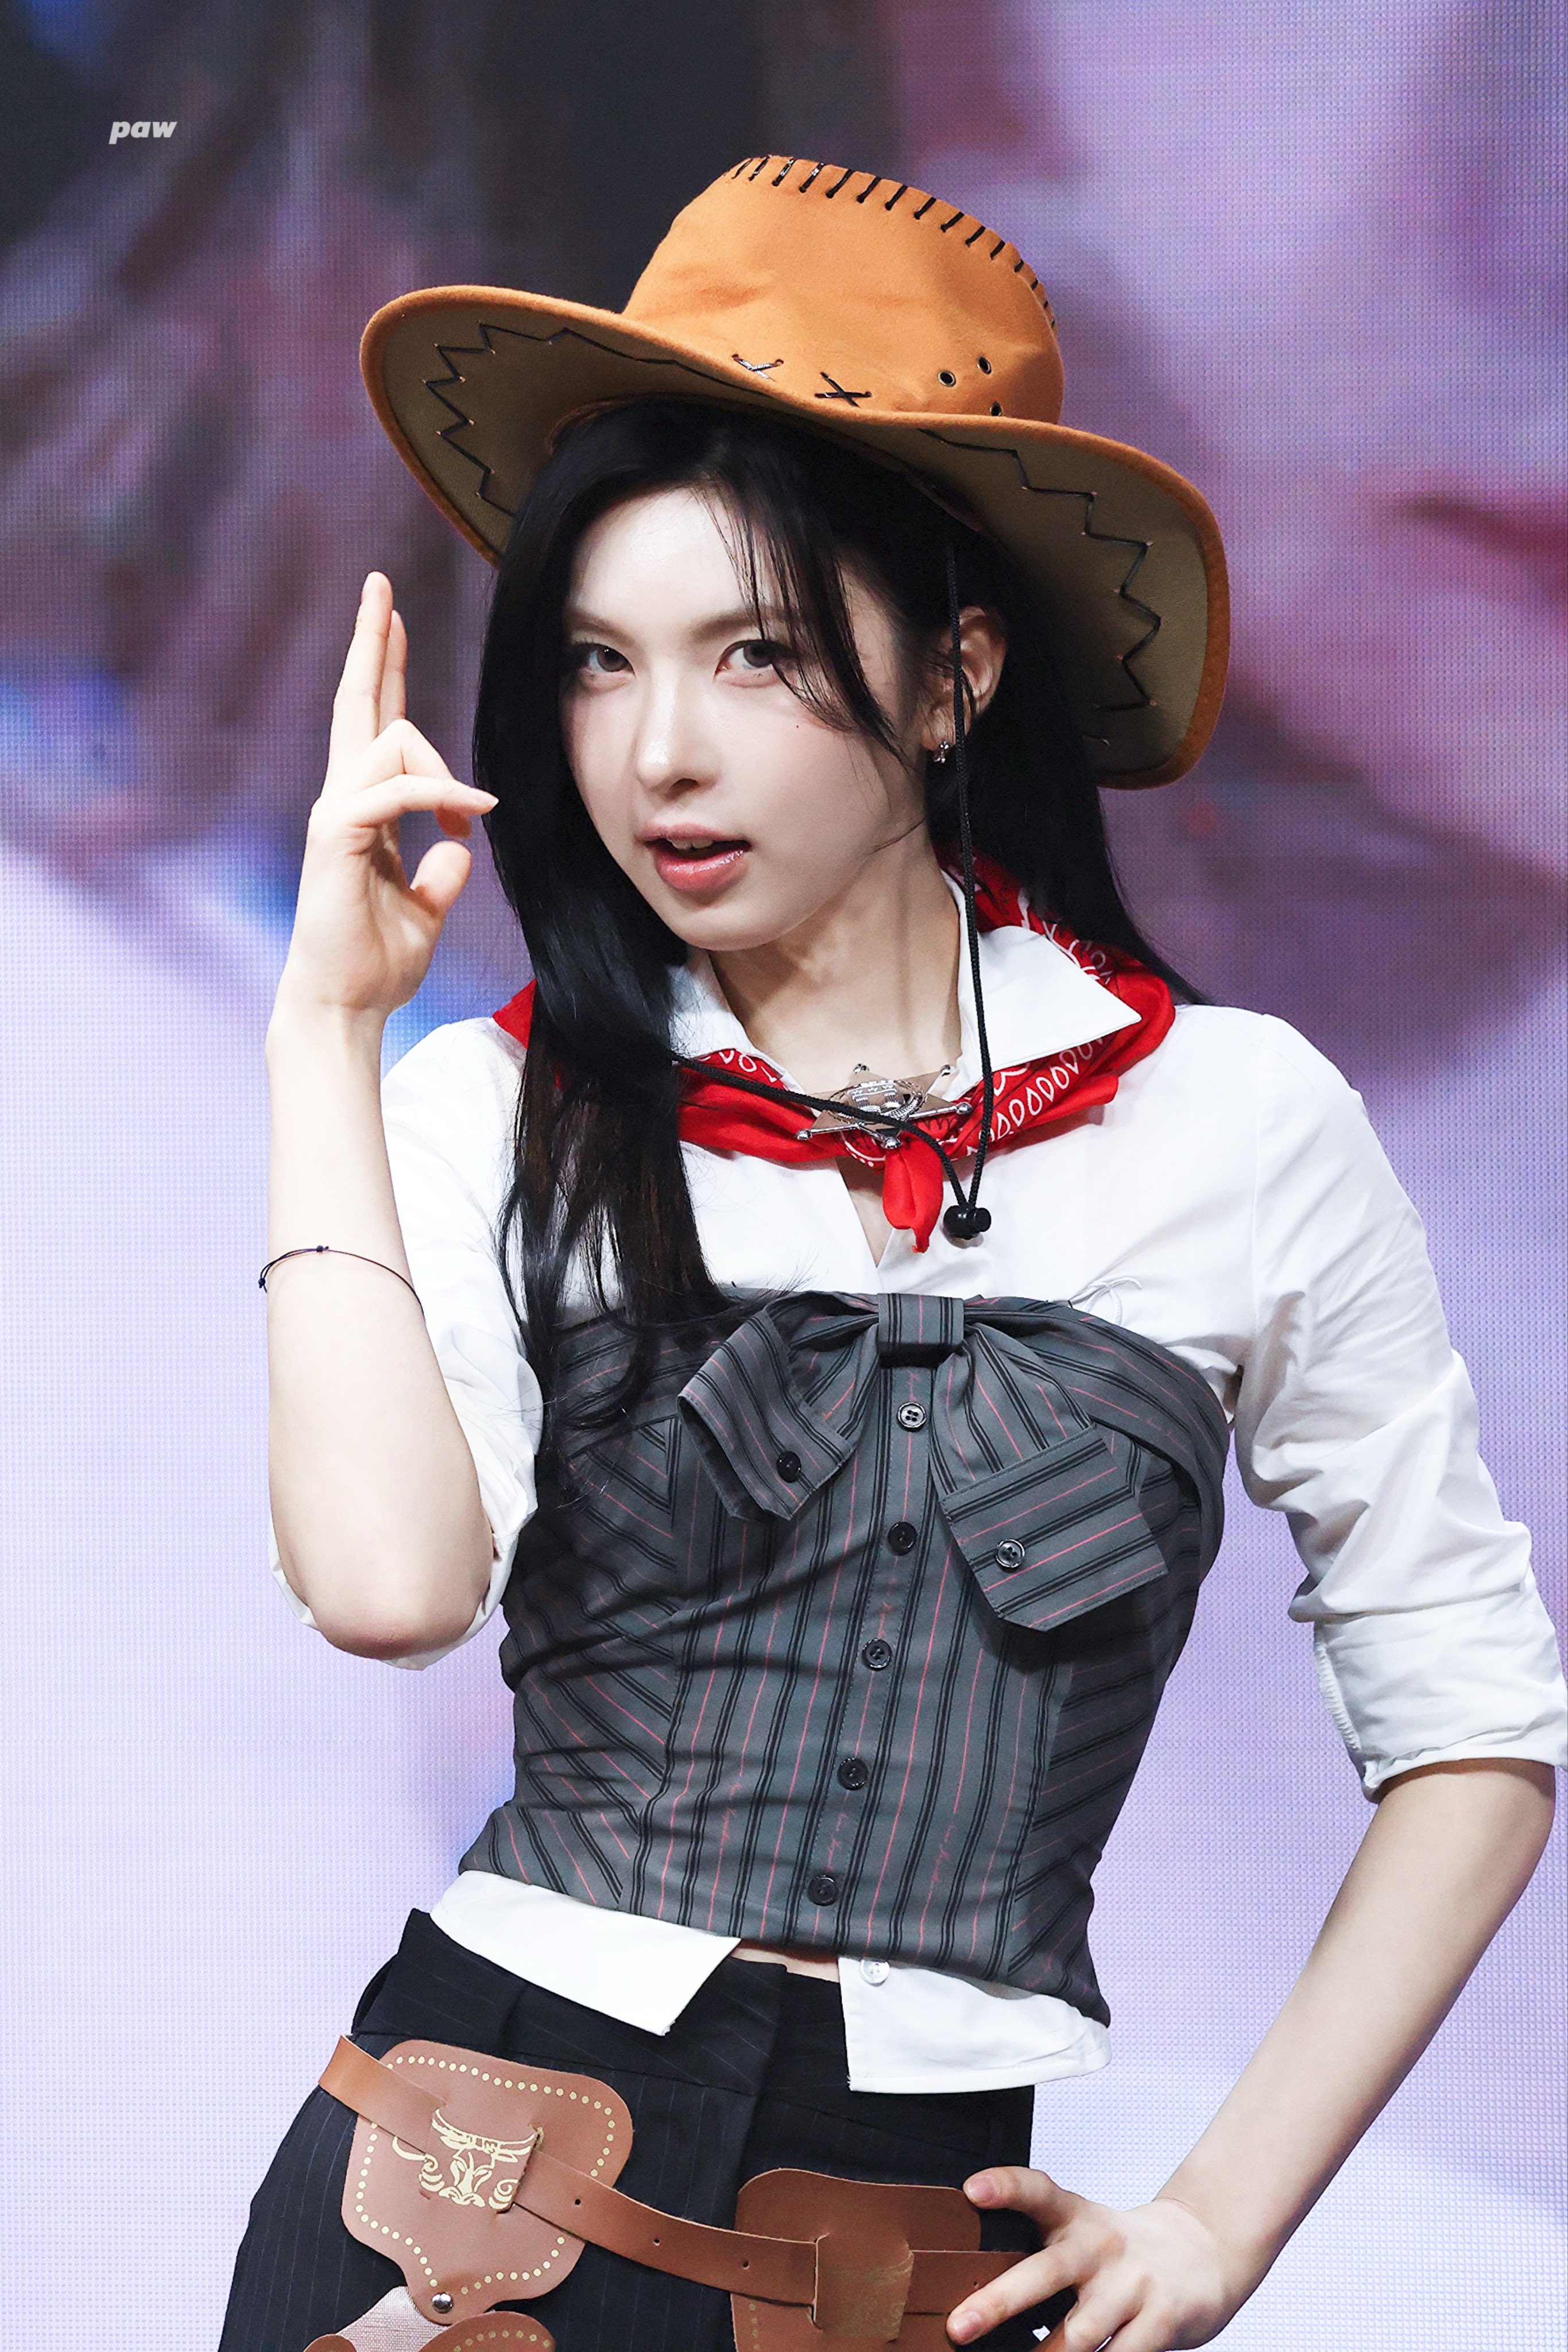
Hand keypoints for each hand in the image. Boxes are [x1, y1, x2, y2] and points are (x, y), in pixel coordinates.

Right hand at [274, 572, 496, 1024]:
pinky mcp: (335, 834)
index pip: (373, 724)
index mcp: (362, 808)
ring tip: (471, 812)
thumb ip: (441, 870)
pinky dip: (441, 792)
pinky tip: (472, 811)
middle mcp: (342, 799)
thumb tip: (459, 840)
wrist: (344, 1004)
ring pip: (391, 740)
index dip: (384, 669)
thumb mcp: (427, 907)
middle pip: (356, 702)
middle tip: (379, 585)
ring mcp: (334, 812)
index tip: (390, 618)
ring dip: (443, 768)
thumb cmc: (377, 962)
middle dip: (371, 641)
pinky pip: (395, 787)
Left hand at [948, 2167, 1248, 2349]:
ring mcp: (1132, 2284)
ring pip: (1079, 2334)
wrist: (1202, 2253)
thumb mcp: (1085, 2235)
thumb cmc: (1123, 2252)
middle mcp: (1101, 2247)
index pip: (1039, 2191)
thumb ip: (1043, 2257)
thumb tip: (982, 2302)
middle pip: (1046, 2271)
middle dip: (1000, 2302)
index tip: (971, 2190)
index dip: (1006, 2187)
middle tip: (958, 2326)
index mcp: (1077, 2219)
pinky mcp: (1161, 2320)